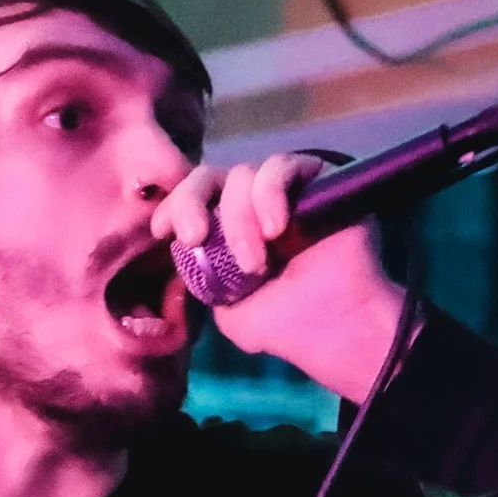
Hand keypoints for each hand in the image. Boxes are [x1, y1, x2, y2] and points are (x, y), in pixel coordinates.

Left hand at [153, 154, 406, 405]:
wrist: (335, 330)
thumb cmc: (287, 325)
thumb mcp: (229, 311)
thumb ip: (203, 281)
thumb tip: (182, 258)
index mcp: (228, 231)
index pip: (192, 201)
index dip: (173, 206)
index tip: (162, 231)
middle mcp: (252, 205)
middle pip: (208, 177)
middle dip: (192, 202)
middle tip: (195, 237)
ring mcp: (284, 191)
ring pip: (243, 175)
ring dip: (240, 218)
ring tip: (256, 263)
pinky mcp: (316, 180)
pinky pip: (282, 166)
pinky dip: (271, 194)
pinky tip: (277, 229)